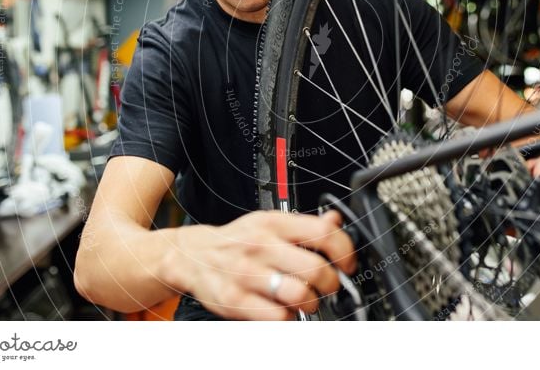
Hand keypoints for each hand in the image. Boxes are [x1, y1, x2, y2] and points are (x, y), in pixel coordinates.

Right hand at [166, 210, 356, 319]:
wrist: (192, 254)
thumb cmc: (237, 240)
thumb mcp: (269, 222)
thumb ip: (304, 225)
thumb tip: (335, 221)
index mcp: (274, 222)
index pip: (323, 232)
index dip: (344, 251)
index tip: (347, 264)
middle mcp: (261, 245)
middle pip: (316, 269)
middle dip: (330, 284)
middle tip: (327, 287)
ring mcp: (247, 273)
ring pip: (299, 294)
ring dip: (311, 303)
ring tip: (306, 301)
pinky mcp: (235, 299)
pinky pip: (277, 317)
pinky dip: (288, 318)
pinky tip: (283, 310)